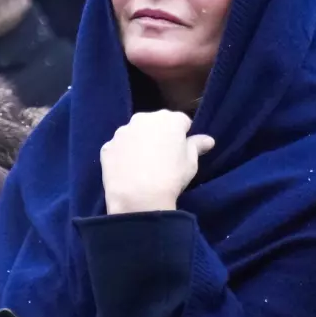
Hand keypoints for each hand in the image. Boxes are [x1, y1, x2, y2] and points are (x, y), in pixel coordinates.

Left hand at [100, 110, 214, 214]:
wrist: (138, 198)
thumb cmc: (171, 177)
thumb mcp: (191, 162)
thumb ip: (197, 145)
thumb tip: (209, 140)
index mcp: (169, 119)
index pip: (182, 121)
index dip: (183, 136)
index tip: (182, 151)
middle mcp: (144, 118)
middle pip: (157, 123)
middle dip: (161, 135)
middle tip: (164, 157)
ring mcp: (123, 132)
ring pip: (136, 133)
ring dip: (141, 142)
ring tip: (144, 166)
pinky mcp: (107, 146)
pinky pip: (120, 147)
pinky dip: (124, 155)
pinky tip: (129, 171)